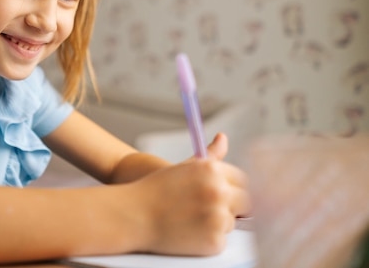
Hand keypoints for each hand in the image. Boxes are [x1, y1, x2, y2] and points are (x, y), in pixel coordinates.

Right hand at [126, 134, 250, 255]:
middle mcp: (218, 192)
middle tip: (207, 208)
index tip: (222, 194)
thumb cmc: (156, 189)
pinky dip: (208, 239)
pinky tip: (189, 231)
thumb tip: (223, 138)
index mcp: (212, 171)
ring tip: (191, 218)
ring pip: (231, 222)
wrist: (134, 215)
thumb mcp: (184, 167)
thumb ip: (210, 155)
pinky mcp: (214, 241)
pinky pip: (221, 240)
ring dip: (218, 222)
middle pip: (245, 201)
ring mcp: (218, 218)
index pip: (243, 180)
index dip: (232, 188)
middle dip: (231, 205)